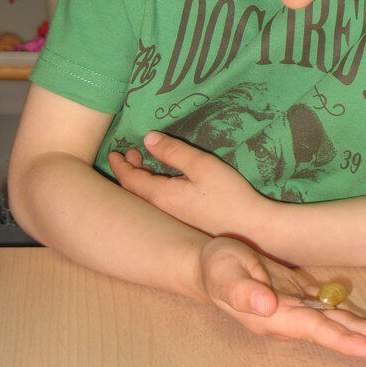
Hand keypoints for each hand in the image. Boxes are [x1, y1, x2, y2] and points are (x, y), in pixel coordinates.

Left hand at [108, 131, 265, 236]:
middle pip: (135, 190)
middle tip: (131, 153)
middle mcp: (162, 210)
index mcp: (161, 195)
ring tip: (146, 164)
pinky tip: (166, 181)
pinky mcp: (185, 222)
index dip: (120, 164)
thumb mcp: (201, 165)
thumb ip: (173, 151)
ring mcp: (173, 219)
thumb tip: (147, 138)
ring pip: (147, 198)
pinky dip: (154, 188)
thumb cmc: (227, 194)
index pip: (130, 180)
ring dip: (142, 179)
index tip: (114, 152)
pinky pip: (159, 203)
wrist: (251, 228)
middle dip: (130, 170)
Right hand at [198, 236, 365, 359]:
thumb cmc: (216, 268)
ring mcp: (303, 310)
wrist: (213, 268)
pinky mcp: (306, 298)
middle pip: (340, 331)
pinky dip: (361, 319)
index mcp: (276, 317)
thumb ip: (242, 289)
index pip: (315, 329)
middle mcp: (295, 319)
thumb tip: (267, 304)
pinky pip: (338, 310)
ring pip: (344, 322)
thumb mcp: (223, 272)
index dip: (342, 339)